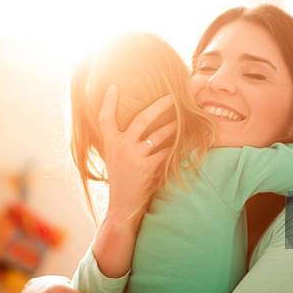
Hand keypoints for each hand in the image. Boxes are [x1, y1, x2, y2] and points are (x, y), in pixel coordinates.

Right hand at [98, 85, 176, 224]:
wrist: (122, 207)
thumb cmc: (122, 181)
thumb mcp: (114, 159)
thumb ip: (121, 142)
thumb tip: (137, 126)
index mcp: (109, 143)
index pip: (105, 117)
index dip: (108, 101)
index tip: (113, 85)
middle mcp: (120, 146)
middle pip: (142, 118)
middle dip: (160, 105)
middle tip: (172, 95)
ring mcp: (133, 156)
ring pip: (159, 134)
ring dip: (174, 125)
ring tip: (185, 118)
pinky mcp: (147, 167)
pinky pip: (166, 151)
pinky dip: (177, 146)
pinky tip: (187, 141)